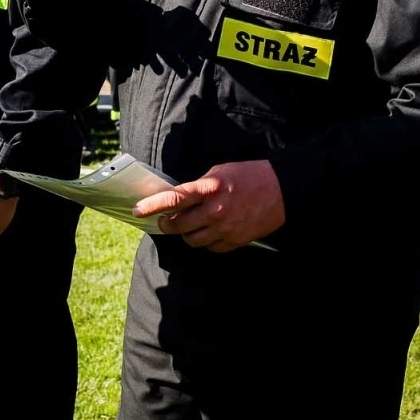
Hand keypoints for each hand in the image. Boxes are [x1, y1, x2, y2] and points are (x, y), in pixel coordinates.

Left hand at [134, 160, 284, 252]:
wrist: (282, 190)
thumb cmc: (250, 176)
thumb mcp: (220, 171)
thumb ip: (199, 186)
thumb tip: (180, 199)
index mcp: (210, 188)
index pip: (174, 199)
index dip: (152, 206)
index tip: (137, 210)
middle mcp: (215, 211)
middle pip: (179, 226)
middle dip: (168, 224)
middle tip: (165, 221)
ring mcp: (225, 228)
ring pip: (192, 240)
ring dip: (186, 234)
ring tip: (190, 225)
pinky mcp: (235, 241)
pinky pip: (211, 248)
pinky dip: (206, 241)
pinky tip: (210, 231)